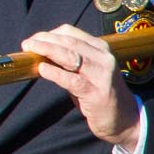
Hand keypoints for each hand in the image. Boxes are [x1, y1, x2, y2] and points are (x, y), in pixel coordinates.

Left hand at [23, 25, 140, 150]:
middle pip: (69, 43)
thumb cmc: (100, 94)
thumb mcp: (87, 72)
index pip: (72, 34)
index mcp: (101, 50)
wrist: (126, 119)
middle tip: (26, 44)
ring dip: (47, 51)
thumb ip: (69, 61)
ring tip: (30, 50)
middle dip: (44, 41)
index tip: (33, 39)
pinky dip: (55, 73)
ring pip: (71, 56)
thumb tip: (40, 53)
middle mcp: (103, 59)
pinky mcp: (96, 93)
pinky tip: (42, 69)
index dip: (49, 34)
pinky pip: (72, 80)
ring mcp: (102, 75)